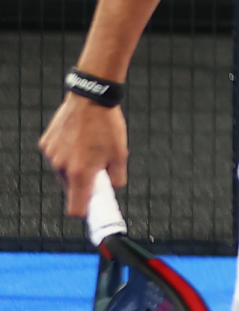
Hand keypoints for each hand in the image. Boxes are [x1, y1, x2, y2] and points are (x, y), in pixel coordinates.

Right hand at [39, 95, 128, 217]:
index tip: (92, 209)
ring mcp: (51, 155)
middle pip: (70, 189)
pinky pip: (57, 157)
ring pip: (63, 172)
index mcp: (81, 173)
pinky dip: (67, 154)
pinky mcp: (46, 144)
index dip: (84, 212)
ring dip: (75, 168)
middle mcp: (61, 167)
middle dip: (83, 185)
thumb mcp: (121, 154)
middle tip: (98, 170)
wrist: (90, 98)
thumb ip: (116, 178)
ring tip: (89, 148)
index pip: (75, 209)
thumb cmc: (108, 126)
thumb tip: (112, 189)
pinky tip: (78, 139)